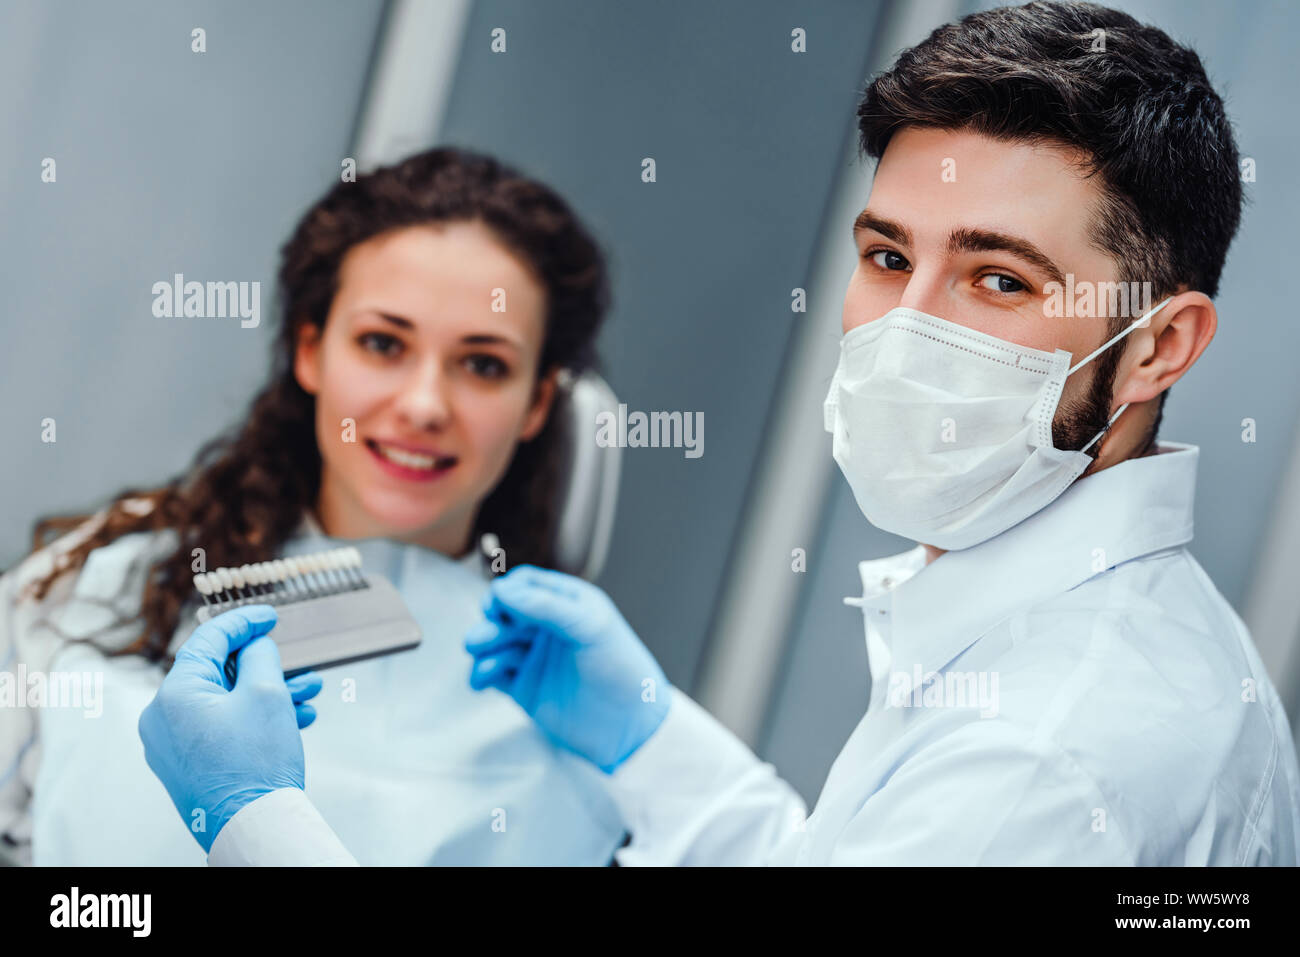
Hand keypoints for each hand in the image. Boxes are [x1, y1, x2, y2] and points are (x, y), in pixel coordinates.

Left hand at [138, 605, 323, 852]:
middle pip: (218, 673)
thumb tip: (253, 646)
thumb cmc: (257, 761)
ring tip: (310, 695)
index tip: (272, 616)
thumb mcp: (266, 693)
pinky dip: (255, 720)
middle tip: (299, 665)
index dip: (244, 622)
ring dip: (269, 695)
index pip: (208, 639)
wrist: (252, 828)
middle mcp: (162, 718)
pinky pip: (221, 728)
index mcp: (174, 693)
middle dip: (266, 668)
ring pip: (225, 703)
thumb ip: (259, 656)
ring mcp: (172, 746)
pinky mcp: (187, 766)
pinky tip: (296, 720)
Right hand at [464, 565, 670, 772]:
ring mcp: (534, 657)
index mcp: (568, 603)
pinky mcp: (523, 687)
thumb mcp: (588, 627)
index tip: (499, 605)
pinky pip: (493, 673)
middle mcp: (548, 627)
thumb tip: (501, 589)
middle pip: (505, 612)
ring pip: (495, 641)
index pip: (526, 585)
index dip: (508, 591)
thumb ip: (546, 606)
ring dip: (483, 643)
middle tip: (484, 634)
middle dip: (492, 620)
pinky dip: (482, 672)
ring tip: (478, 652)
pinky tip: (481, 678)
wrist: (629, 727)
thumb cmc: (620, 668)